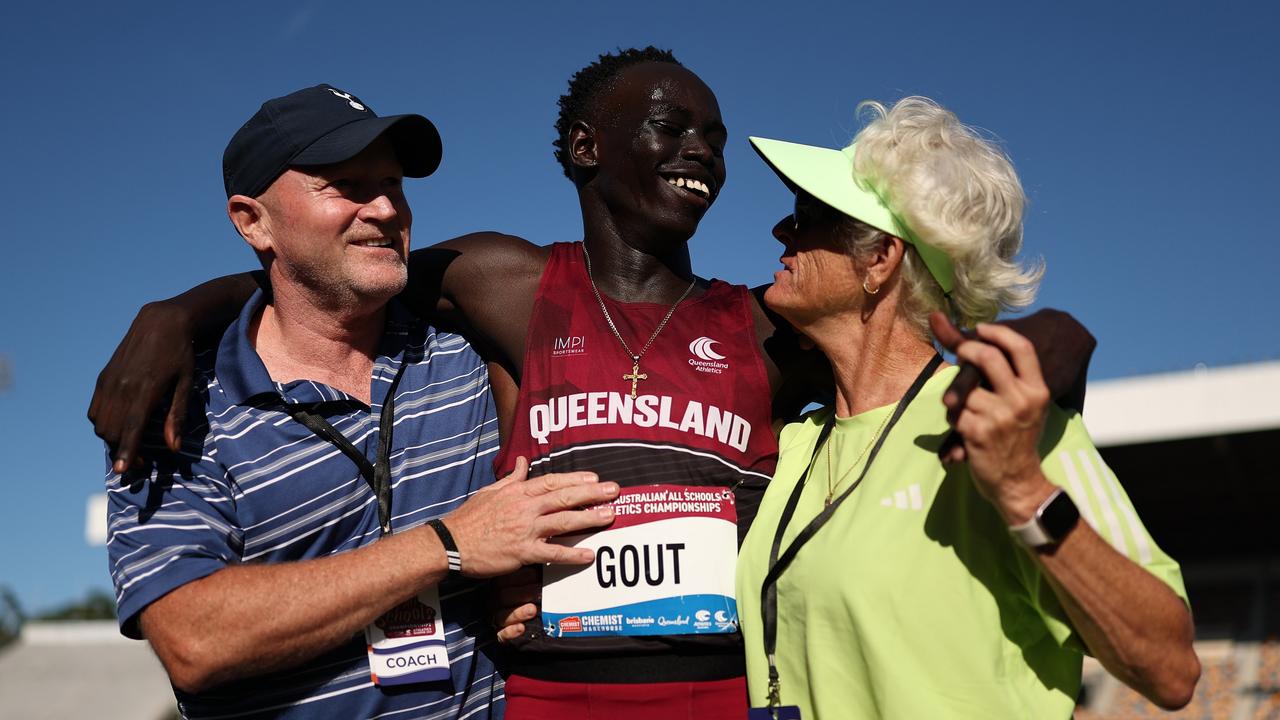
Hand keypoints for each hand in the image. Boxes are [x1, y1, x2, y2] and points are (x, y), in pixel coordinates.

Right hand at [88, 301, 196, 472]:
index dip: (127, 451)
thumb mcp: (185, 384)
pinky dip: (102, 423)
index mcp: (146, 389)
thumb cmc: (180, 354)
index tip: (123, 470)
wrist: (160, 321)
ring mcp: (109, 381)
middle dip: (122, 451)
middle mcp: (122, 386)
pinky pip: (94, 410)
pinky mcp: (103, 377)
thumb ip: (177, 416)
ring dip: (111, 439)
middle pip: (112, 430)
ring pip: (100, 422)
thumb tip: (173, 447)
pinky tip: (119, 425)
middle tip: (141, 461)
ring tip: (130, 444)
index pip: (131, 427)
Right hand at [444, 457, 617, 577]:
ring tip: (610, 517)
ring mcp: (524, 529)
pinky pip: (552, 553)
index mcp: (517, 492)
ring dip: (589, 518)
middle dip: (592, 493)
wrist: (451, 543)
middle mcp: (524, 508)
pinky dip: (572, 554)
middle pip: (564, 497)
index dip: (576, 479)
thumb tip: (525, 461)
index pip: (552, 481)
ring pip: (563, 521)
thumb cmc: (470, 518)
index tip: (595, 477)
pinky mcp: (522, 552)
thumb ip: (512, 478)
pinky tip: (589, 556)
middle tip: (615, 491)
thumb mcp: (490, 491)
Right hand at [489, 566, 540, 642]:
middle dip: (523, 594)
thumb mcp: (533, 582)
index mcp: (502, 585)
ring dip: (518, 612)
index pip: (506, 579)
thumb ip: (536, 574)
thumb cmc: (534, 598)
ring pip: (503, 615)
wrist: (533, 627)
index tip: (537, 575)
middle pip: (503, 596)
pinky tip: (521, 628)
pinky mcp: (501, 635)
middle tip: (539, 591)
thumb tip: (551, 562)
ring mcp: (498, 618)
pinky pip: (501, 635)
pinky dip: (511, 632)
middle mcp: (497, 601)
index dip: (522, 577)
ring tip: (532, 610)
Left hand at [936, 321, 1053, 521]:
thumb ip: (1007, 374)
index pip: (1021, 348)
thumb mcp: (1025, 404)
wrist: (1018, 481)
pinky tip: (963, 429)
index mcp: (1037, 390)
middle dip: (965, 349)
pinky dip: (953, 417)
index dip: (998, 332)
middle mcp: (1022, 400)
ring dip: (956, 395)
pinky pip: (954, 411)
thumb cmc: (1018, 437)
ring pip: (964, 387)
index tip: (980, 328)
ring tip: (965, 410)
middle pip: (987, 357)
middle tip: (959, 351)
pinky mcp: (978, 432)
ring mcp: (1000, 417)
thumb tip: (976, 335)